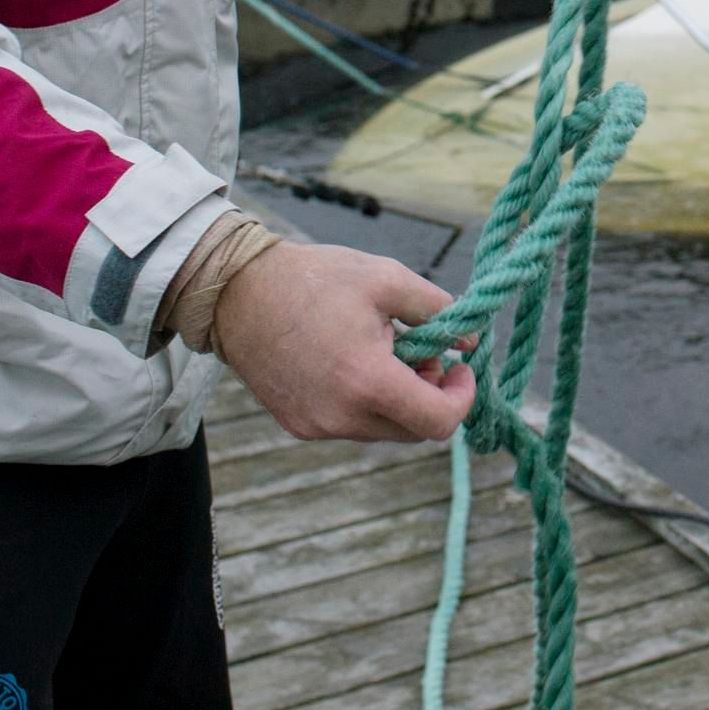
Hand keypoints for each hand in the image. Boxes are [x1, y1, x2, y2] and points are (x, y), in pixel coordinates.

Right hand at [212, 242, 477, 442]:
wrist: (238, 292)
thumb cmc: (315, 279)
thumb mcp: (388, 279)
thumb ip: (438, 311)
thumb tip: (470, 342)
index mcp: (367, 381)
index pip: (438, 422)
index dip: (461, 398)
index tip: (460, 368)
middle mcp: (342, 416)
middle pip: (414, 430)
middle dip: (430, 395)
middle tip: (423, 353)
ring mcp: (317, 426)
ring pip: (383, 429)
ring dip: (398, 399)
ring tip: (384, 352)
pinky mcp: (298, 425)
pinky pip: (351, 425)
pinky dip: (366, 402)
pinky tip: (351, 363)